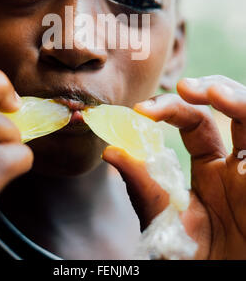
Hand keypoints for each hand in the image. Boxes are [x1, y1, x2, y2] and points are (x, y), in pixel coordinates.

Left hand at [103, 75, 245, 259]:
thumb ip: (144, 188)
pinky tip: (242, 123)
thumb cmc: (190, 257)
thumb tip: (111, 151)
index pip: (193, 122)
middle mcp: (236, 165)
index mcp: (209, 169)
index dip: (170, 108)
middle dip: (212, 89)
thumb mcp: (164, 221)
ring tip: (214, 92)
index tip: (141, 109)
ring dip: (238, 100)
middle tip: (185, 87)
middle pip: (231, 108)